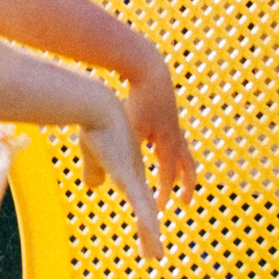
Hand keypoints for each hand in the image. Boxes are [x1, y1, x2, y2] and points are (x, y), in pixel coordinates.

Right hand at [79, 98, 165, 260]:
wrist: (97, 105)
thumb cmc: (94, 124)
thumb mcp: (91, 154)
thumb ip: (93, 171)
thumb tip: (94, 186)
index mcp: (130, 173)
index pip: (140, 204)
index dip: (145, 223)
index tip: (150, 240)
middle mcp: (136, 176)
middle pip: (145, 211)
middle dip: (149, 236)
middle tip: (156, 257)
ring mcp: (133, 175)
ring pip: (145, 210)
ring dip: (149, 234)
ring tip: (156, 255)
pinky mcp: (127, 173)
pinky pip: (139, 200)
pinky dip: (145, 217)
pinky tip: (151, 231)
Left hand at [123, 50, 199, 206]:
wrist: (148, 68)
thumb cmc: (135, 101)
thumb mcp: (124, 133)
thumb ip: (109, 159)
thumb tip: (92, 186)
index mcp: (167, 143)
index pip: (167, 176)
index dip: (164, 194)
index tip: (159, 209)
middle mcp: (175, 136)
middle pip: (187, 167)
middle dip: (186, 185)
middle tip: (184, 202)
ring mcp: (173, 123)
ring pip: (181, 151)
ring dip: (177, 166)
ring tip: (172, 175)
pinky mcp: (166, 112)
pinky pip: (171, 136)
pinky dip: (166, 147)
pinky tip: (154, 146)